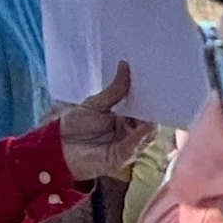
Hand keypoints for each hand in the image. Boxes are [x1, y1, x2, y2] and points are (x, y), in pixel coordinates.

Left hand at [57, 63, 152, 181]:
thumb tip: (124, 66)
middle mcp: (128, 131)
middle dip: (154, 109)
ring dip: (151, 123)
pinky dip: (141, 136)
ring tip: (159, 108)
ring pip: (145, 134)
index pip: (141, 107)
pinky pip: (134, 146)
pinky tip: (147, 125)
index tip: (157, 81)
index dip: (149, 96)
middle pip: (147, 121)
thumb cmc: (75, 124)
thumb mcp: (95, 104)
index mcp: (123, 117)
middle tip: (163, 93)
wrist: (58, 145)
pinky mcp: (121, 157)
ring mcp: (126, 145)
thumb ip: (114, 90)